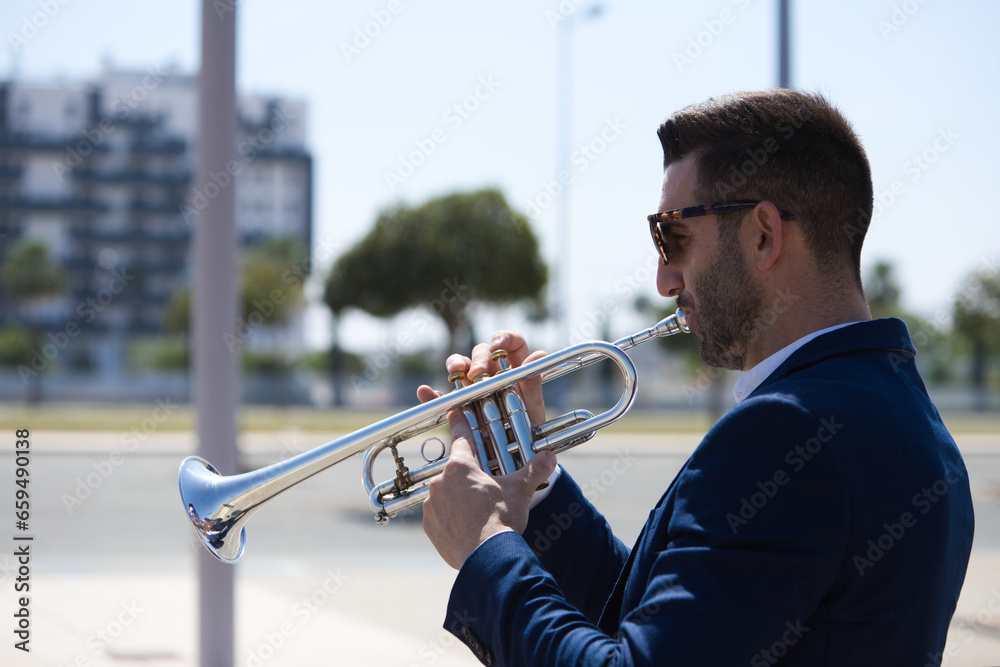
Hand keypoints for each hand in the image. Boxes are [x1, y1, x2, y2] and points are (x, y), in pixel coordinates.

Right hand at [416, 329, 547, 425]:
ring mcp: (474, 386)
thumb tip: (538, 355)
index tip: (498, 346)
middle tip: (478, 374)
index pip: (511, 343)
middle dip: (479, 359)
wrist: (516, 458)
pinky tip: (426, 392)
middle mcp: (494, 373)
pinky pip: (443, 397)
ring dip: (455, 364)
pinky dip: (432, 394)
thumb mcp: (532, 408)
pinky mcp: (459, 404)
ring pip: (461, 366)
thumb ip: (533, 384)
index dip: (504, 338)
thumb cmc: (529, 430)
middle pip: (483, 352)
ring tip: (455, 373)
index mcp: (516, 369)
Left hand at [421, 408, 556, 568]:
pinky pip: (438, 516)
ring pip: (444, 493)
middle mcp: (440, 482)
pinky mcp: (429, 525)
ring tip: (477, 512)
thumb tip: (549, 457)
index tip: (454, 411)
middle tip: (484, 489)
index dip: (459, 422)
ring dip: (457, 498)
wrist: (487, 557)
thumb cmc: (501, 520)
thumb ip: (534, 470)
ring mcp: (431, 504)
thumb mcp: (520, 490)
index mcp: (460, 467)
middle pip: (454, 470)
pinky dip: (449, 518)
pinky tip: (466, 526)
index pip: (460, 436)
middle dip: (468, 476)